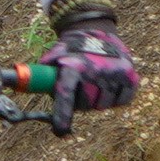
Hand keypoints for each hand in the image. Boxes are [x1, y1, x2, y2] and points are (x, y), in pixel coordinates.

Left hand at [44, 0, 138, 123]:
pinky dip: (115, 98)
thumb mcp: (56, 53)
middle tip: (80, 89)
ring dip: (97, 100)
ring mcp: (115, 74)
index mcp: (74, 65)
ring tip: (94, 82)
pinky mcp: (131, 77)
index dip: (62, 114)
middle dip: (80, 102)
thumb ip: (45, 70)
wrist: (99, 30)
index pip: (66, 94)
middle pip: (85, 105)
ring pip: (103, 105)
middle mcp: (96, 70)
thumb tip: (28, 83)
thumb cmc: (72, 48)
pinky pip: (122, 101)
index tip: (60, 130)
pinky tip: (109, 83)